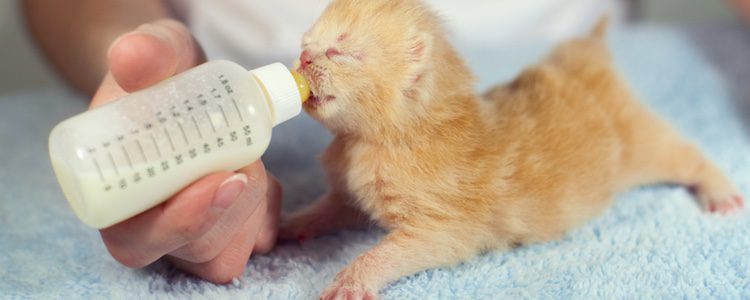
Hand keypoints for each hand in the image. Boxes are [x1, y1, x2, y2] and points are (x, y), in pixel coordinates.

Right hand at [93, 19, 281, 283]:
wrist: (185, 80)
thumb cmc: (163, 73)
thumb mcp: (157, 51)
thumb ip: (146, 51)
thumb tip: (132, 59)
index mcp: (115, 199)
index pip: (136, 241)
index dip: (177, 223)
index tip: (217, 179)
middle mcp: (152, 228)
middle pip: (195, 249)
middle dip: (228, 206)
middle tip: (244, 160)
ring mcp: (194, 237)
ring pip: (230, 252)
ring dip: (250, 201)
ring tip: (243, 153)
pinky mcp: (231, 234)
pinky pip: (259, 238)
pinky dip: (268, 204)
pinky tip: (255, 167)